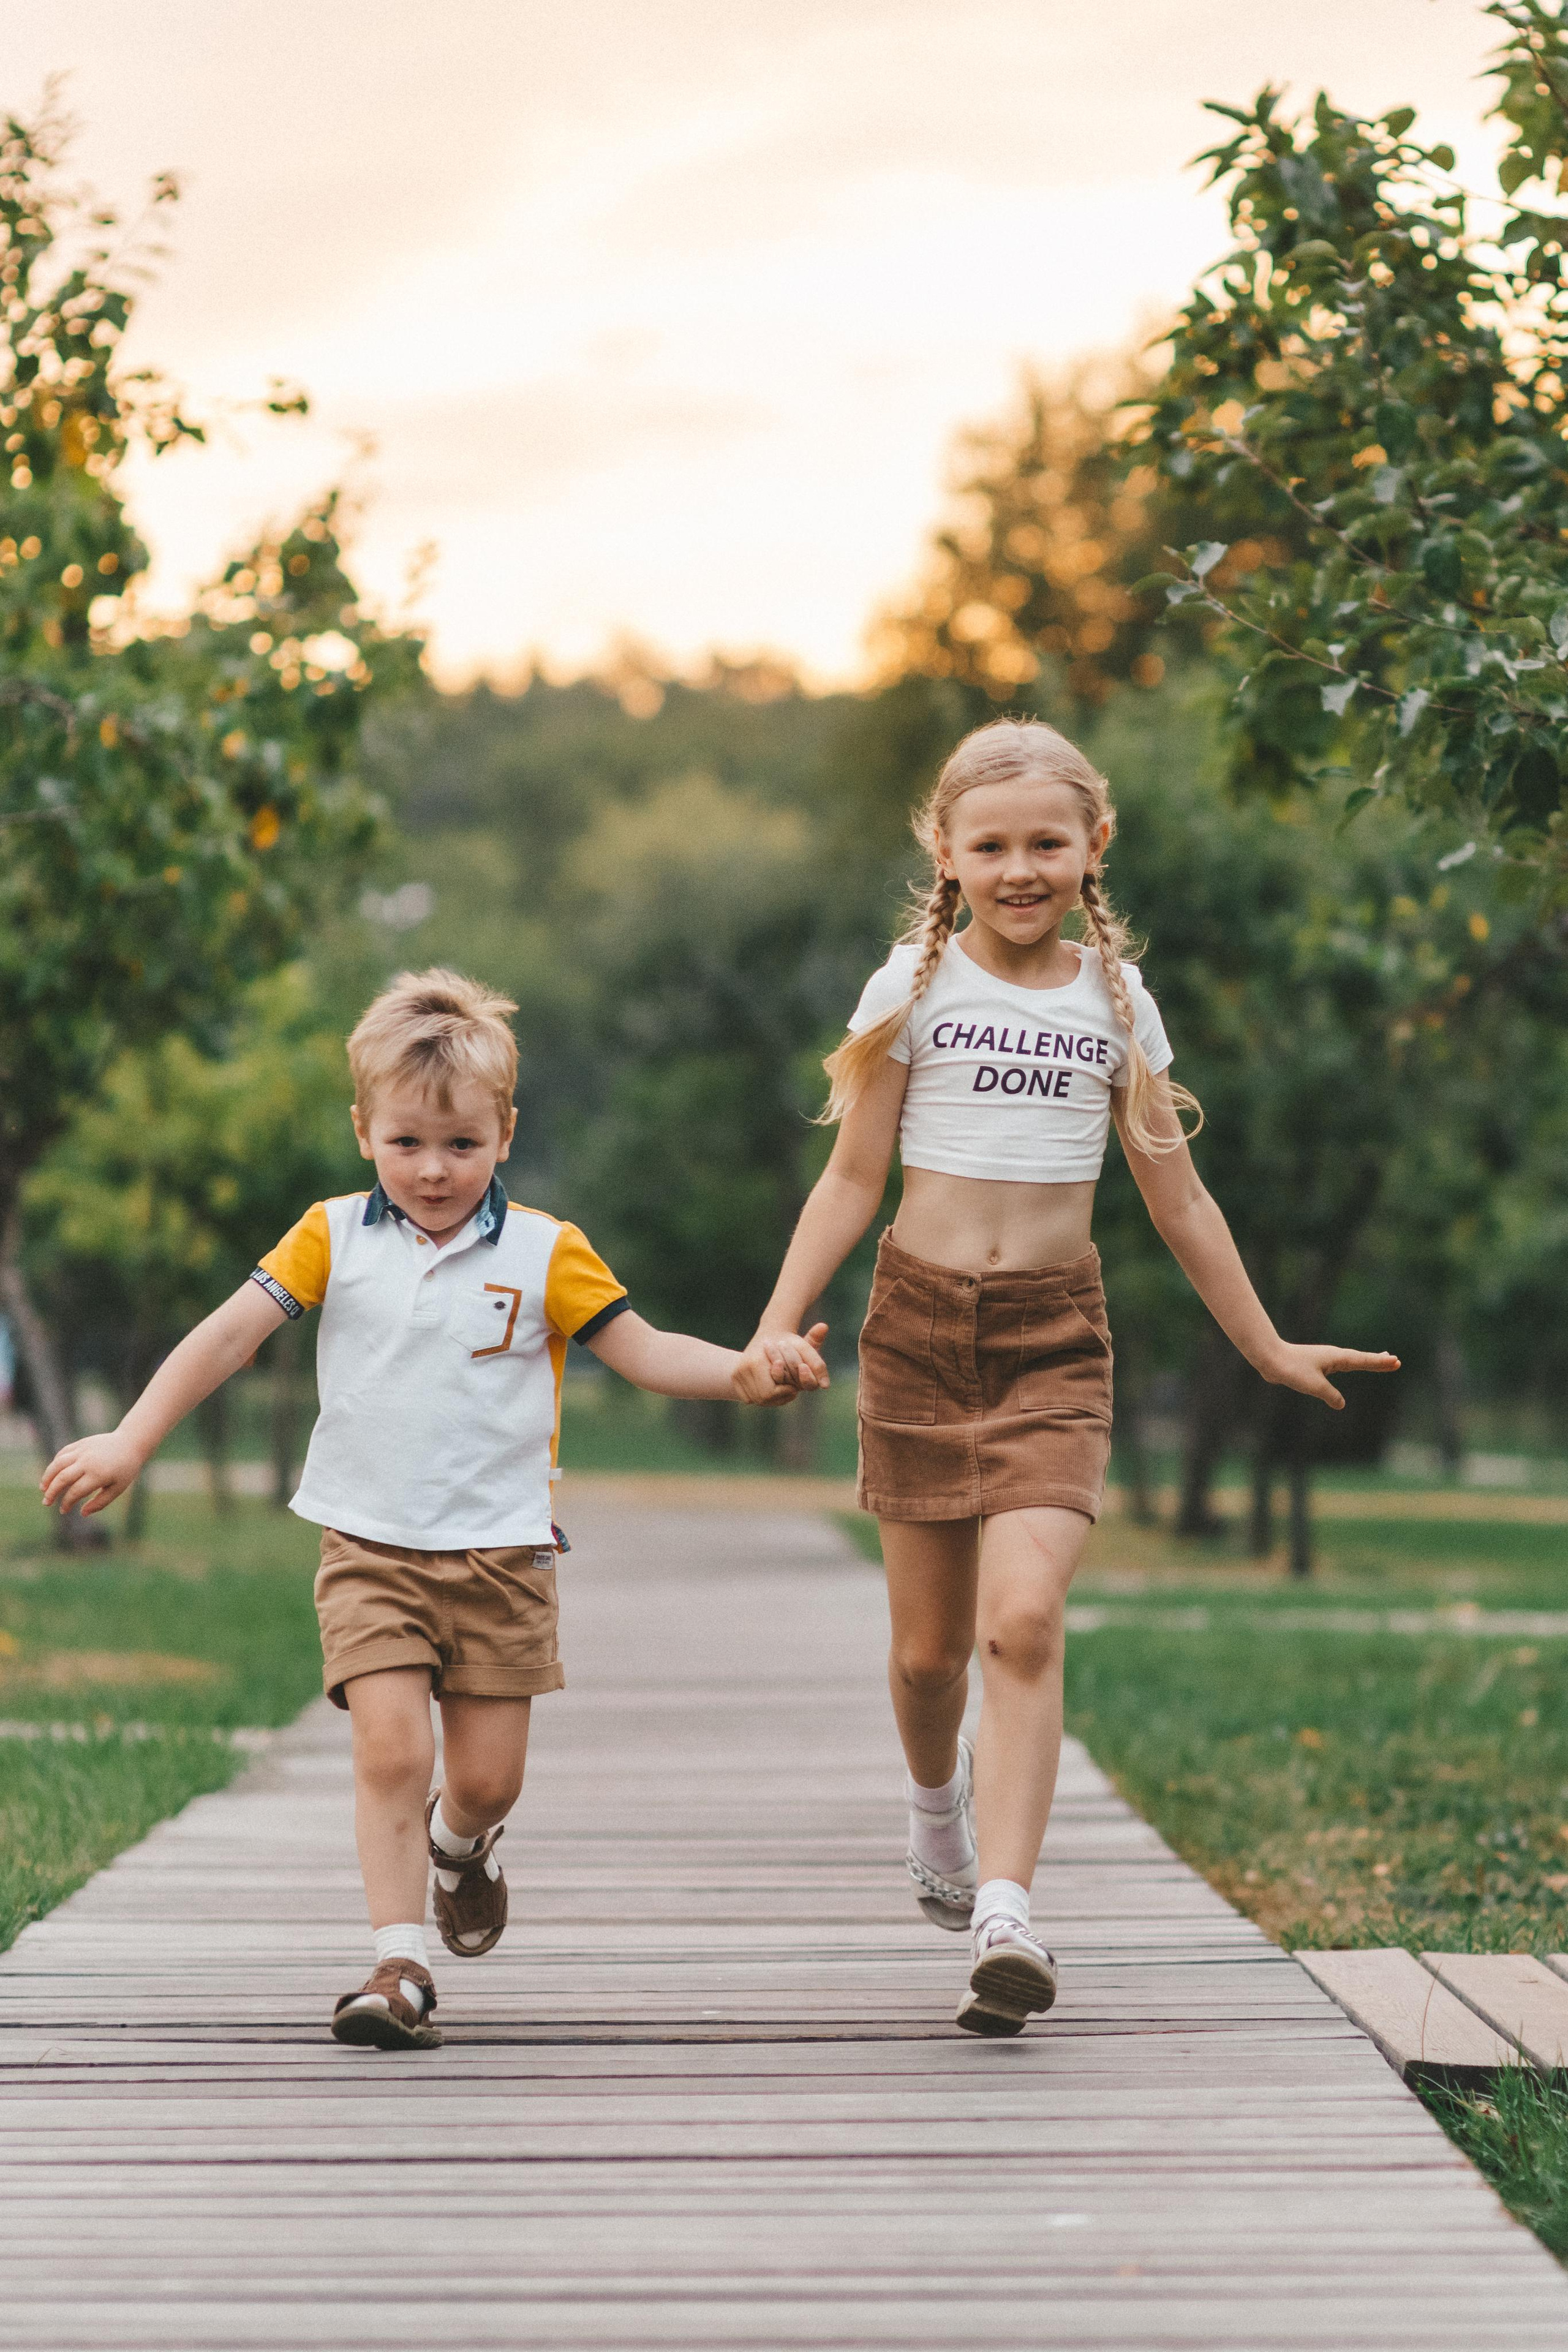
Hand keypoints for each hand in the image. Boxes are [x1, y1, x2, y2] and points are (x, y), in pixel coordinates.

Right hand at [40, 1431, 144, 1516]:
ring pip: (58, 1463)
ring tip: (43, 1489)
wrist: (131, 1443)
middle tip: (46, 1503)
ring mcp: (83, 1450)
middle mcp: (88, 1461)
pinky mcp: (81, 1443)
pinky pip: (63, 1453)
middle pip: (62, 1478)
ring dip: (47, 1476)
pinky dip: (55, 1463)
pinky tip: (52, 1473)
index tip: (63, 1510)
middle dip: (52, 1492)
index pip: (75, 1492)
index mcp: (98, 1475)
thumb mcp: (117, 1489)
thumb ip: (100, 1502)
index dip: (66, 1503)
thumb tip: (82, 1513)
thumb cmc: (126, 1469)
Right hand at [731, 1323, 829, 1406]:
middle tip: (789, 1389)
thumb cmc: (790, 1344)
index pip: (770, 1393)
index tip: (793, 1386)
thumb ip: (816, 1363)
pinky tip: (771, 1386)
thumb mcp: (805, 1351)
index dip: (784, 1393)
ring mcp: (736, 1374)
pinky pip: (749, 1398)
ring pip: (756, 1400)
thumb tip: (825, 1384)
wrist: (769, 1336)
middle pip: (762, 1398)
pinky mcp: (734, 1379)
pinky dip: (761, 1397)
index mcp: (756, 1361)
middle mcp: (742, 1368)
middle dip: (778, 1397)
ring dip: (771, 1399)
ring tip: (782, 1388)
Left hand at [1260, 1342, 1399, 1410]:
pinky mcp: (1315, 1364)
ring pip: (1350, 1361)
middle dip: (1377, 1361)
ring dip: (1365, 1361)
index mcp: (1336, 1358)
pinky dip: (1349, 1365)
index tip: (1395, 1361)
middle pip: (1361, 1359)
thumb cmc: (1291, 1369)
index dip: (1379, 1363)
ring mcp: (1324, 1359)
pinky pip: (1338, 1365)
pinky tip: (1346, 1367)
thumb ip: (1330, 1395)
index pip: (1363, 1361)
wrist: (1269, 1359)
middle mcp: (1332, 1356)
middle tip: (1395, 1361)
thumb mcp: (1314, 1386)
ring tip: (1378, 1360)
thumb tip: (1341, 1404)